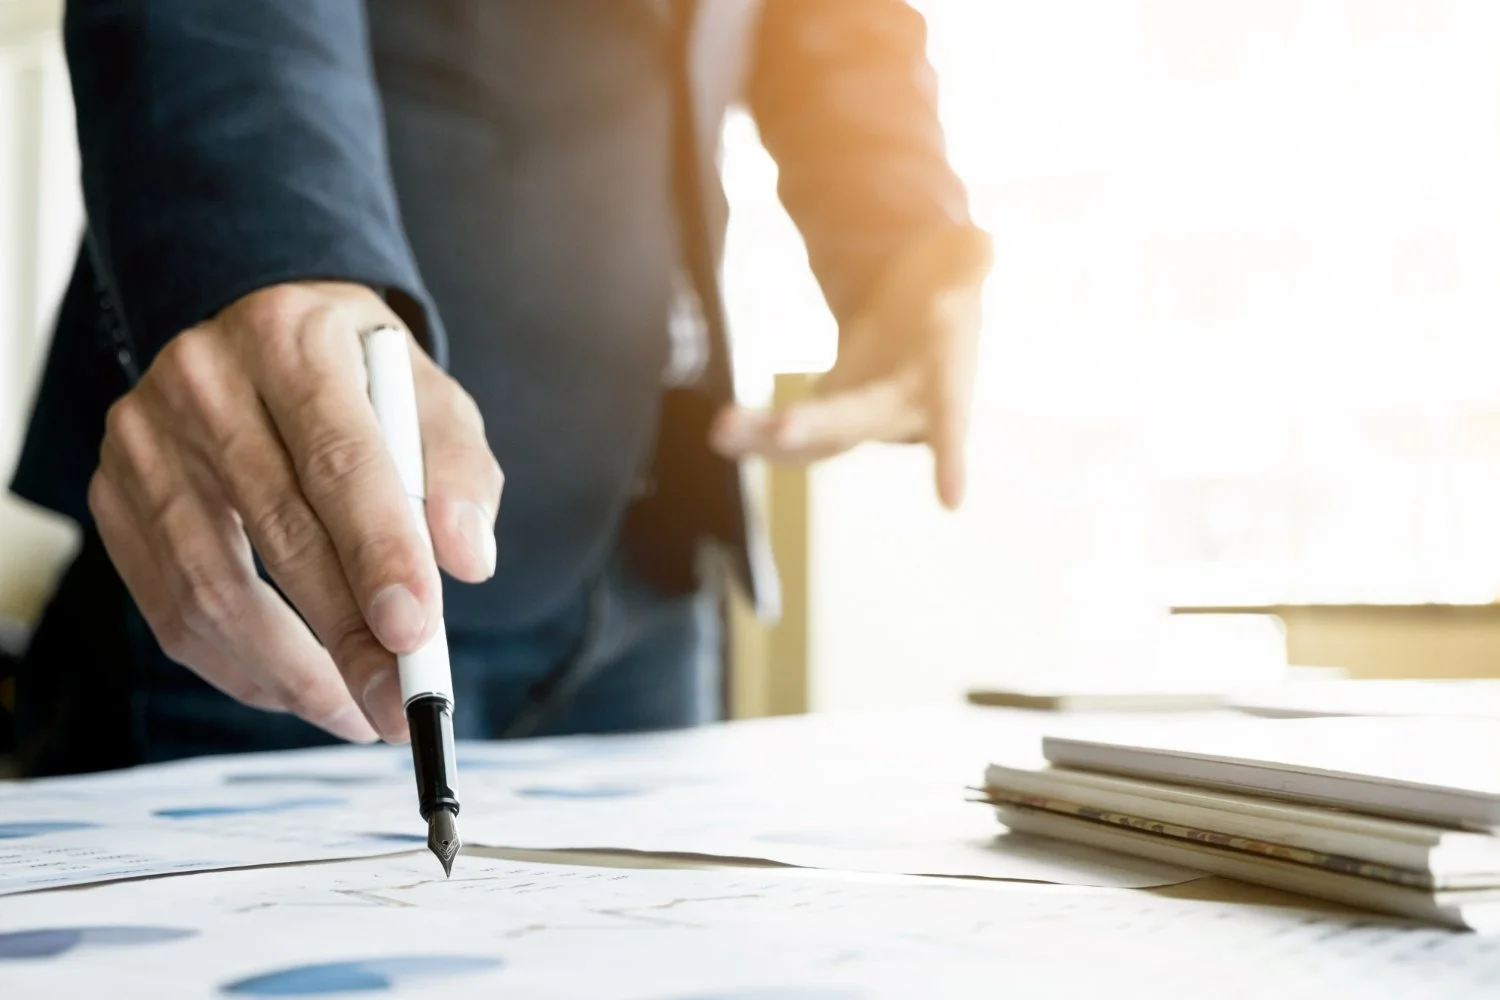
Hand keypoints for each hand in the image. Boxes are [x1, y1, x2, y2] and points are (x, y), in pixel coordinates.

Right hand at [89, 282, 502, 742]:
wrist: (267, 337)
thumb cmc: (363, 382)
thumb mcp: (430, 401)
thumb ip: (459, 475)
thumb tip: (468, 561)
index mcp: (293, 340)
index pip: (339, 460)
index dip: (379, 554)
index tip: (417, 633)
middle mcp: (203, 379)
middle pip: (278, 532)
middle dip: (347, 637)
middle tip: (399, 704)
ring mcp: (143, 438)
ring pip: (210, 586)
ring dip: (292, 671)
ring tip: (358, 711)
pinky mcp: (113, 492)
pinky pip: (170, 608)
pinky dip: (238, 667)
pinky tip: (297, 687)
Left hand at [710, 228, 991, 508]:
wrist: (917, 318)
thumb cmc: (945, 294)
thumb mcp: (960, 269)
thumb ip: (969, 261)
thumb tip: (980, 244)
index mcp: (943, 384)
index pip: (951, 421)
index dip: (952, 456)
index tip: (951, 497)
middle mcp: (897, 414)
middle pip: (857, 423)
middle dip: (820, 424)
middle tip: (784, 426)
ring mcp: (856, 421)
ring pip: (813, 440)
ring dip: (769, 439)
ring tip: (724, 428)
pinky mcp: (823, 418)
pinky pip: (788, 434)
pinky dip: (756, 435)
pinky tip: (722, 433)